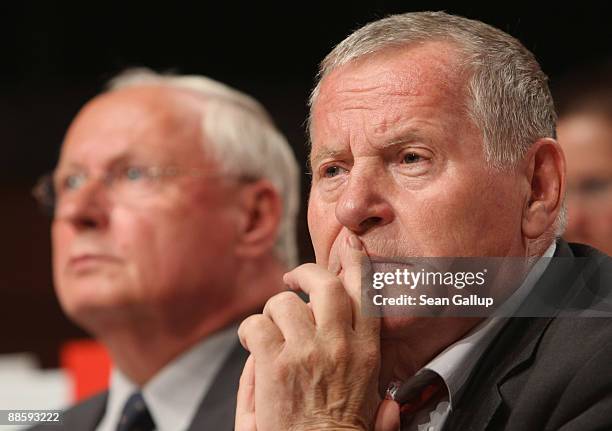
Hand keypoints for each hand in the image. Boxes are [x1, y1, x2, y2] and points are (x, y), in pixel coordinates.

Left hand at [236, 234, 380, 430]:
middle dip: (307, 272)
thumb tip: (393, 404)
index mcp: (365, 354)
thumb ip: (383, 409)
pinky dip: (249, 330)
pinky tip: (252, 344)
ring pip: (285, 303)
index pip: (365, 295)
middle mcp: (339, 346)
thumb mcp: (369, 421)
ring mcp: (306, 352)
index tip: (352, 246)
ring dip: (273, 312)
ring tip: (271, 330)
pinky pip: (257, 324)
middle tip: (294, 279)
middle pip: (325, 284)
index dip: (358, 264)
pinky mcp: (275, 365)